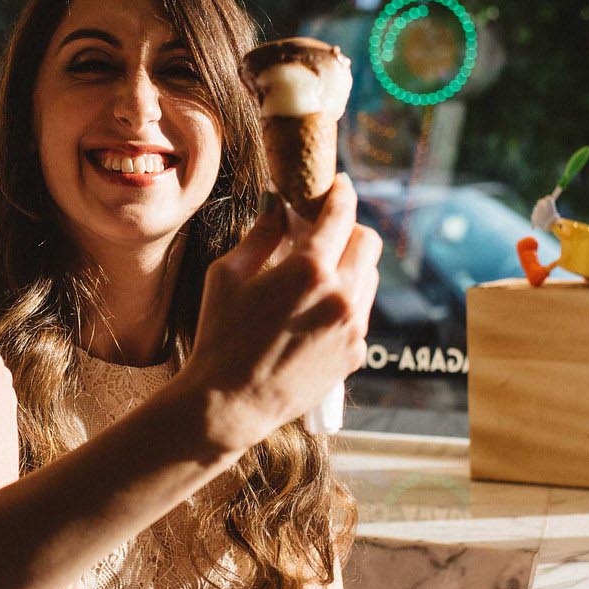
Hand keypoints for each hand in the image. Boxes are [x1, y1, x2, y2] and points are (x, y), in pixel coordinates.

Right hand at [172, 175, 380, 451]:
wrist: (230, 403)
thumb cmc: (220, 336)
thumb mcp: (226, 275)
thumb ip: (260, 234)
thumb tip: (279, 207)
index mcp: (309, 269)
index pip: (341, 214)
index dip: (341, 193)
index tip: (338, 185)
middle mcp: (341, 295)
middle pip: (369, 242)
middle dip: (350, 229)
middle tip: (325, 234)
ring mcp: (353, 328)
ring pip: (369, 278)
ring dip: (349, 267)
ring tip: (315, 278)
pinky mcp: (355, 354)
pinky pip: (360, 315)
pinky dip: (344, 305)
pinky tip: (312, 315)